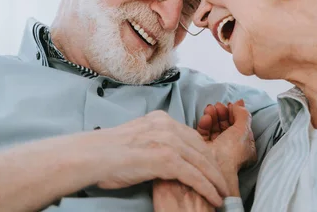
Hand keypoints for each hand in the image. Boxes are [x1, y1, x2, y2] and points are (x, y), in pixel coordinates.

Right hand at [87, 110, 227, 206]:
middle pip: (201, 148)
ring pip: (202, 162)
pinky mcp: (166, 159)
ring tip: (224, 193)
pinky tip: (214, 197)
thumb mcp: (136, 137)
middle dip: (214, 167)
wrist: (92, 156)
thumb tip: (160, 152)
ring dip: (216, 180)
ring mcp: (168, 141)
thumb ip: (153, 140)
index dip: (205, 154)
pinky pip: (195, 176)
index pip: (191, 137)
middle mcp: (167, 126)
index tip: (212, 167)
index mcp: (160, 119)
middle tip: (224, 182)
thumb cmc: (107, 152)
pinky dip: (208, 188)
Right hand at [197, 100, 256, 172]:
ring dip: (213, 116)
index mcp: (245, 147)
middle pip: (226, 126)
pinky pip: (204, 133)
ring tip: (210, 109)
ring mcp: (217, 149)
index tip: (230, 105)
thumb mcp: (243, 129)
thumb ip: (243, 114)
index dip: (235, 114)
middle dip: (222, 114)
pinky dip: (205, 124)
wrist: (215, 165)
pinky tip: (206, 118)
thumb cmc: (232, 151)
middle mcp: (231, 149)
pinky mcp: (204, 149)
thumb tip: (240, 103)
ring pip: (214, 128)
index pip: (240, 127)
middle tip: (219, 105)